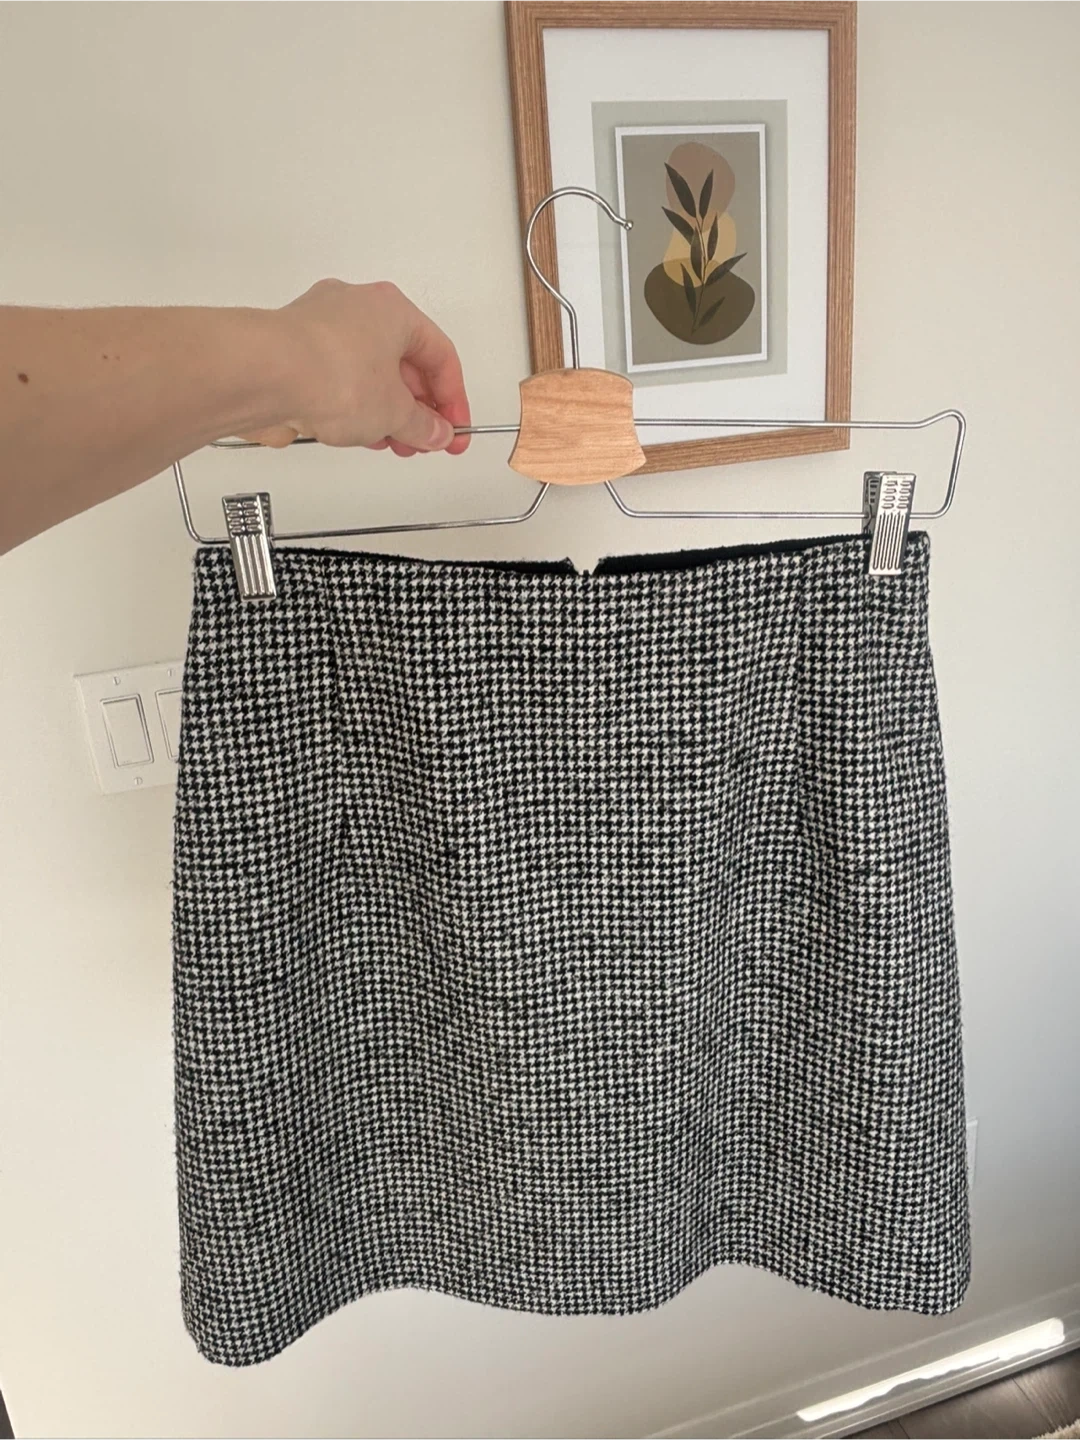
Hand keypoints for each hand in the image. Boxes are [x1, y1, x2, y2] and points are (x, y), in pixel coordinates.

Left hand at [237, 278, 470, 456]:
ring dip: (384, 410)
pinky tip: (354, 433)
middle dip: (416, 409)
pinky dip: (351, 405)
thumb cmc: (333, 375)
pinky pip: (335, 378)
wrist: (263, 374)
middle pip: (402, 362)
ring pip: (367, 371)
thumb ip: (423, 426)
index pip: (439, 354)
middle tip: (423, 442)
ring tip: (389, 443)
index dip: (453, 399)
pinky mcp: (293, 348)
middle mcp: (357, 308)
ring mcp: (320, 325)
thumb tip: (436, 433)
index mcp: (393, 309)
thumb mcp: (395, 413)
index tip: (454, 432)